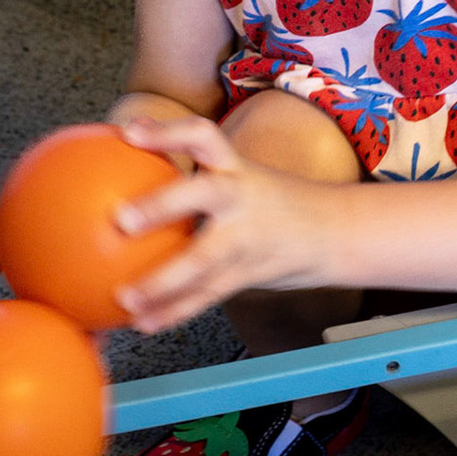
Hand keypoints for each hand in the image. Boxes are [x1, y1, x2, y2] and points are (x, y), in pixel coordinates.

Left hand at [111, 115, 343, 333]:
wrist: (335, 232)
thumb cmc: (271, 201)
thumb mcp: (240, 174)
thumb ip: (193, 169)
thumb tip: (127, 145)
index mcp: (235, 168)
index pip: (202, 137)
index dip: (167, 132)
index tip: (129, 132)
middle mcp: (240, 198)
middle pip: (203, 195)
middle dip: (163, 205)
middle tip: (121, 219)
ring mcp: (246, 239)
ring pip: (202, 261)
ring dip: (161, 283)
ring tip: (124, 297)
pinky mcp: (247, 274)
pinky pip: (207, 297)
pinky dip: (173, 312)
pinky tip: (142, 322)